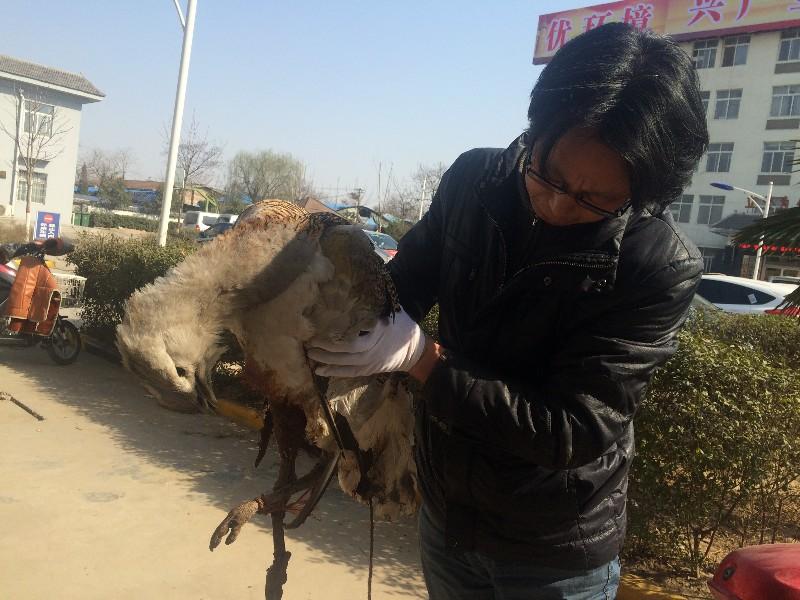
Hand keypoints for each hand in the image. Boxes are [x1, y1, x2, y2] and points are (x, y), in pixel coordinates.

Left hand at [307, 310, 426, 377]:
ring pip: (344, 363)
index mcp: (377, 333)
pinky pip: (348, 373)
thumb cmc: (402, 326)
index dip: (335, 333)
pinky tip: (319, 371)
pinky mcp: (367, 370)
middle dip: (325, 347)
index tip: (320, 326)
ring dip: (325, 359)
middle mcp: (371, 350)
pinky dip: (333, 372)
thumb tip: (356, 288)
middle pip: (345, 350)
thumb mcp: (392, 312)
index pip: (353, 334)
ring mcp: (369, 362)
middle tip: (309, 340)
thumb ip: (374, 306)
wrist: (414, 351)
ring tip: (309, 354)